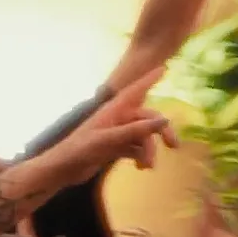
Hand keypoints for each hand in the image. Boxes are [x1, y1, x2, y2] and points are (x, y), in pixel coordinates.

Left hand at [45, 67, 178, 185]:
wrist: (62, 169)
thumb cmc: (80, 150)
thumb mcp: (108, 139)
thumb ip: (135, 130)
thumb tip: (164, 120)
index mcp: (113, 110)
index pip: (135, 91)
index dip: (149, 79)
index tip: (164, 67)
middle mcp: (116, 119)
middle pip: (147, 118)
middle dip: (161, 131)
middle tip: (174, 145)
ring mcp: (116, 133)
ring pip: (142, 136)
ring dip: (148, 150)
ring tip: (147, 166)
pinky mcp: (114, 147)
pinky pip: (135, 148)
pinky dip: (140, 156)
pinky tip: (141, 167)